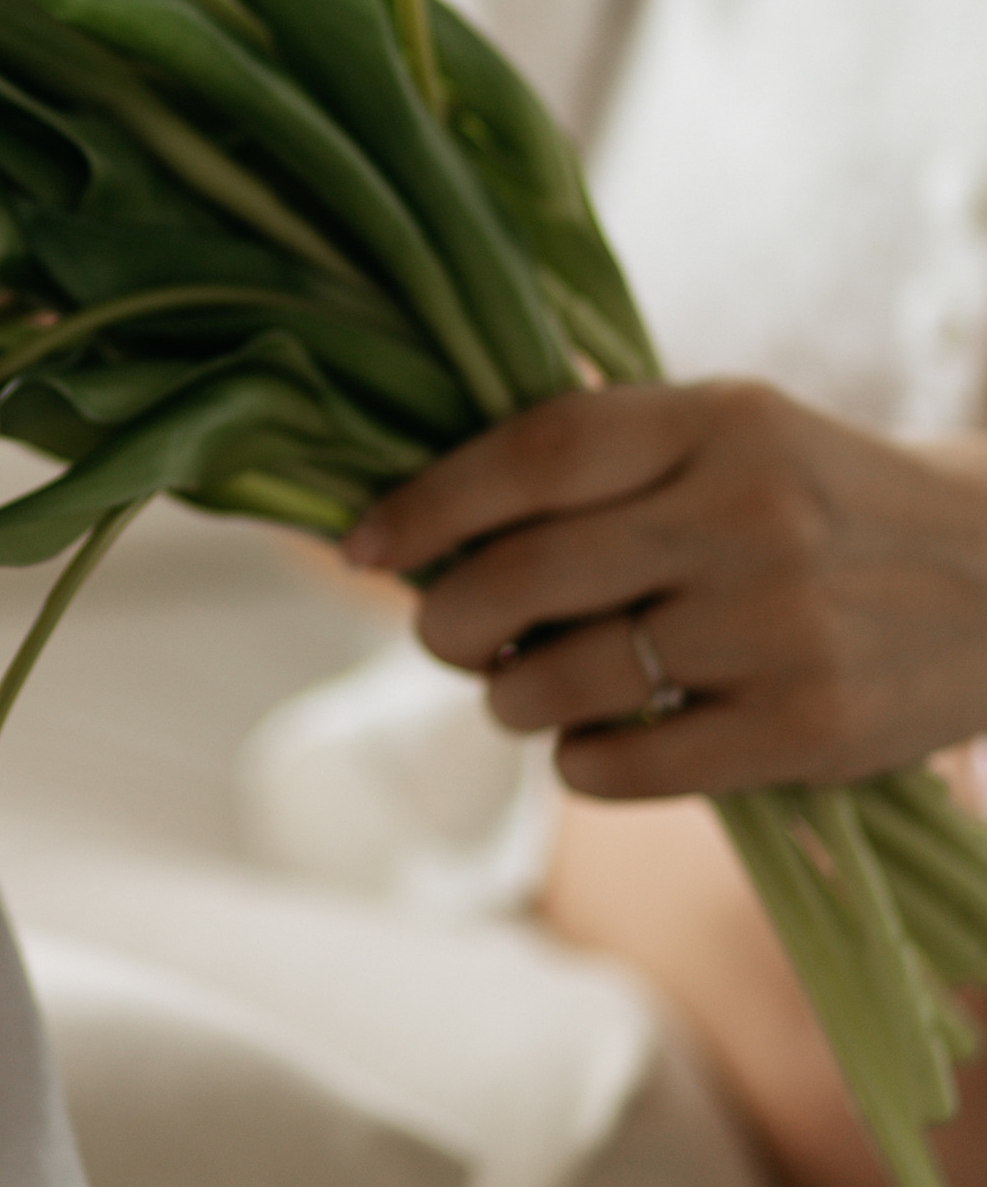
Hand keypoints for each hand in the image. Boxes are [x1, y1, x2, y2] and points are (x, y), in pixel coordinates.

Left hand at [341, 380, 986, 800]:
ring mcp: (780, 626)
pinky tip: (594, 743)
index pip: (533, 452)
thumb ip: (606, 449)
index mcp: (717, 421)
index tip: (364, 545)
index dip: (428, 504)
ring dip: (508, 699)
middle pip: (526, 574)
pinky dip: (579, 762)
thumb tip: (426, 491)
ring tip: (523, 690)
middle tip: (444, 635)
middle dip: (448, 619)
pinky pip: (626, 764)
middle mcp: (746, 514)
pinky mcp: (808, 731)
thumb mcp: (735, 430)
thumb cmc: (822, 502)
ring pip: (562, 679)